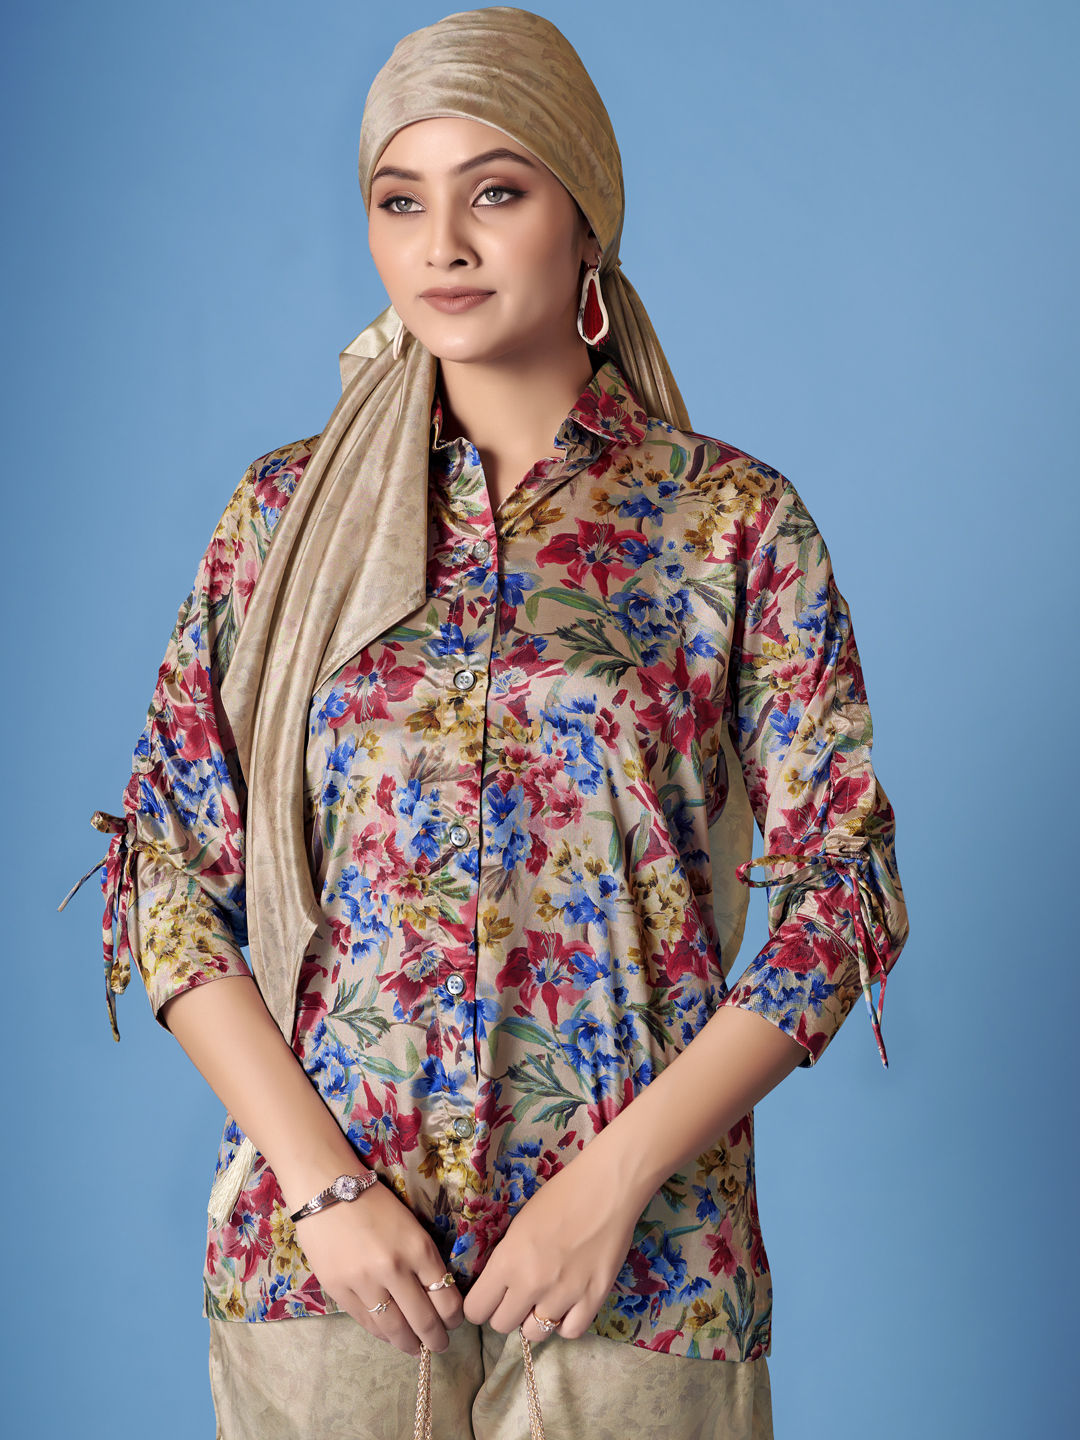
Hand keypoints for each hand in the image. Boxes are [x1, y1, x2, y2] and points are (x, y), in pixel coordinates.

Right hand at [294, 1180, 462, 1356]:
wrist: (327, 1190)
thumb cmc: (374, 1202)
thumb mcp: (411, 1226)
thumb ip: (423, 1259)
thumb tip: (436, 1295)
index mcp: (418, 1248)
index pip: (446, 1298)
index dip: (453, 1317)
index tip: (454, 1322)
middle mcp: (394, 1268)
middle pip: (423, 1320)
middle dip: (436, 1339)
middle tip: (440, 1345)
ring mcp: (364, 1283)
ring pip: (394, 1328)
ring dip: (409, 1344)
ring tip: (416, 1348)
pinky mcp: (339, 1290)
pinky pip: (367, 1322)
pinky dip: (381, 1333)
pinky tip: (389, 1335)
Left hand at [462, 1143, 642, 1344]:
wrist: (606, 1188)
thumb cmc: (560, 1196)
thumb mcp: (518, 1224)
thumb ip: (506, 1259)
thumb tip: (497, 1287)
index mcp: (508, 1260)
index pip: (476, 1309)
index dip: (480, 1304)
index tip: (490, 1296)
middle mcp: (532, 1283)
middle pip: (502, 1325)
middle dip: (506, 1311)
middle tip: (518, 1295)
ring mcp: (564, 1294)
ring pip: (535, 1333)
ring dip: (535, 1318)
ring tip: (544, 1298)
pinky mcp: (594, 1298)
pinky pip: (570, 1331)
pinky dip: (565, 1322)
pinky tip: (566, 1304)